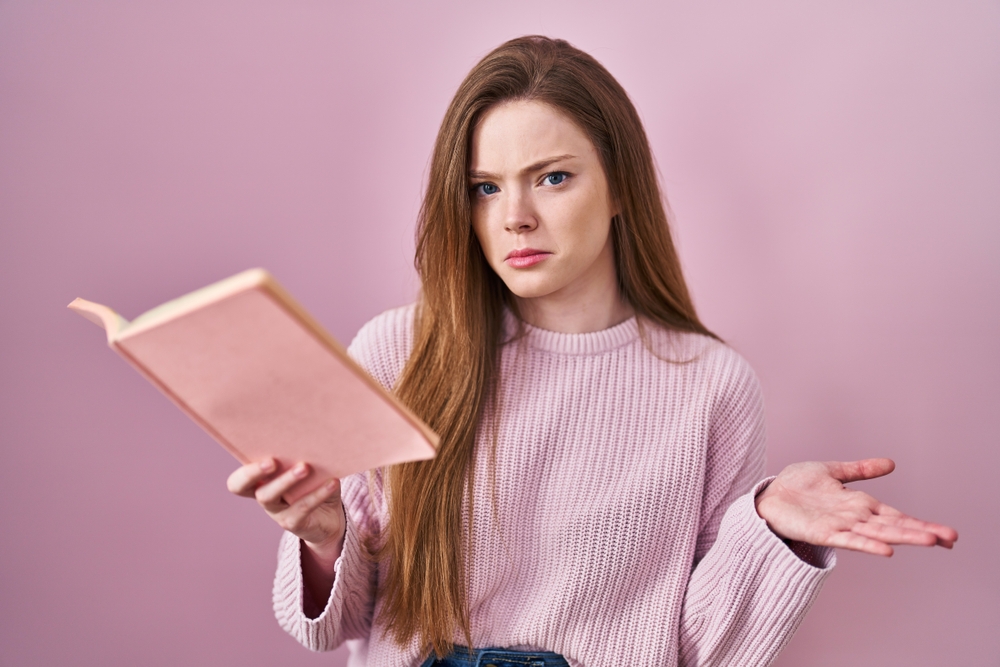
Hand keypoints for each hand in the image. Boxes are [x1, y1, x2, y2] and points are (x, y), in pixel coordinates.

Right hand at [226, 458, 345, 558]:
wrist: (331, 518)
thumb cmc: (315, 484)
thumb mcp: (309, 470)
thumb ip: (304, 456)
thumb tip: (313, 437)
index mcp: (261, 480)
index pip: (238, 478)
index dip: (244, 469)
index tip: (261, 454)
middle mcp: (263, 496)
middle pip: (242, 487)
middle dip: (254, 472)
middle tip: (272, 461)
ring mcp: (275, 512)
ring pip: (269, 496)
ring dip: (286, 479)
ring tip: (305, 467)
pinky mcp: (292, 523)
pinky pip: (301, 508)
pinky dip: (318, 493)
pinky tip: (332, 482)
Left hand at [754, 458, 957, 555]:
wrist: (767, 497)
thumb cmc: (796, 486)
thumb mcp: (831, 470)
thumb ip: (860, 470)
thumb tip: (891, 463)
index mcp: (859, 504)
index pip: (897, 515)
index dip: (921, 522)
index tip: (948, 534)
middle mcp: (855, 517)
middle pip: (894, 526)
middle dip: (922, 531)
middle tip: (952, 538)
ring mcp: (841, 526)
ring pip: (878, 533)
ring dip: (904, 537)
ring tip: (930, 541)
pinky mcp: (823, 533)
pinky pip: (849, 540)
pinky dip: (867, 545)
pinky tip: (886, 551)